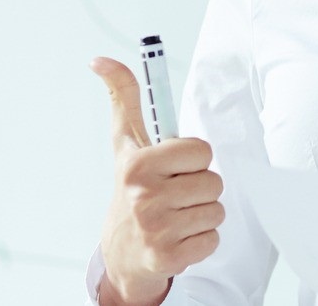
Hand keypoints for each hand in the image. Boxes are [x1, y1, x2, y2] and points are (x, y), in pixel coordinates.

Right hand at [91, 57, 223, 305]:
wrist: (121, 254)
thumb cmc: (130, 190)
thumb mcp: (125, 143)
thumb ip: (123, 97)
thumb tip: (101, 59)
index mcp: (137, 165)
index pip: (201, 151)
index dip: (192, 159)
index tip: (173, 168)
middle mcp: (145, 196)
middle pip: (213, 182)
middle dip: (199, 188)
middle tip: (174, 195)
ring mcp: (156, 229)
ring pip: (216, 211)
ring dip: (202, 215)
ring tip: (177, 217)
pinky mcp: (169, 258)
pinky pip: (213, 239)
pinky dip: (202, 241)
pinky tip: (179, 239)